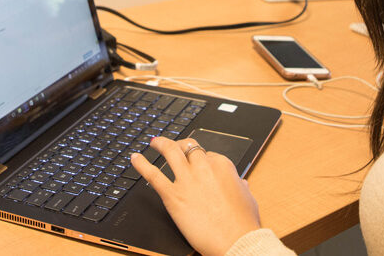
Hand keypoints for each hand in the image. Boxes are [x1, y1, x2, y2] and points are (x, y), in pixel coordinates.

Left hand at [131, 137, 260, 255]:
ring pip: (170, 152)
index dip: (200, 158)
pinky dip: (142, 164)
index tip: (196, 162)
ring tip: (154, 142)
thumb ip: (240, 186)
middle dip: (179, 144)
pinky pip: (153, 175)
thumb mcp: (248, 198)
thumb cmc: (243, 224)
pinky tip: (135, 159)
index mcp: (223, 165)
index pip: (206, 154)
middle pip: (188, 147)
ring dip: (160, 144)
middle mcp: (204, 168)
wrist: (236, 241)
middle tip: (172, 145)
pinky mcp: (173, 196)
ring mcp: (187, 180)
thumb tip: (240, 183)